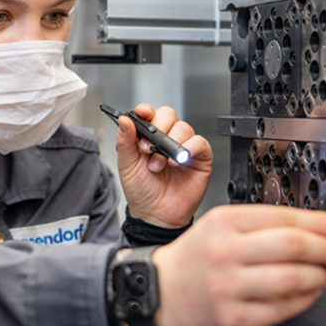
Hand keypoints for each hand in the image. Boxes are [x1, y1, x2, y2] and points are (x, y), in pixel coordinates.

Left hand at [115, 104, 212, 228]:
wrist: (155, 215)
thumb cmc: (142, 192)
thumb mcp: (127, 165)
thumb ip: (125, 141)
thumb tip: (124, 120)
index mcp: (148, 137)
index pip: (150, 114)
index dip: (146, 110)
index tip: (142, 113)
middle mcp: (167, 139)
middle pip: (168, 115)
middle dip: (158, 128)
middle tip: (148, 148)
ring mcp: (184, 147)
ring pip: (183, 127)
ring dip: (170, 144)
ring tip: (160, 164)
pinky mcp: (200, 157)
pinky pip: (199, 142)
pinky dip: (188, 149)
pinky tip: (176, 162)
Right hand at [150, 205, 325, 325]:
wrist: (158, 291)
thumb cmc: (194, 258)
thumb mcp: (218, 225)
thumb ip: (260, 224)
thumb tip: (312, 228)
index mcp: (224, 223)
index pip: (285, 218)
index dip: (320, 223)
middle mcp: (226, 253)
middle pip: (293, 246)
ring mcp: (229, 287)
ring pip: (292, 278)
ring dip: (319, 275)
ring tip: (325, 273)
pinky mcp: (233, 318)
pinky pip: (281, 309)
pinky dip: (303, 300)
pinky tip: (308, 293)